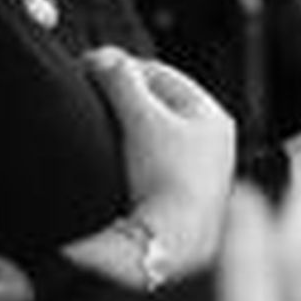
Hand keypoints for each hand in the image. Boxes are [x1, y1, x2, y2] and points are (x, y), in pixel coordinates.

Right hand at [83, 46, 234, 275]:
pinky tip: (109, 158)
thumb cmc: (165, 179)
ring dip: (123, 126)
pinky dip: (128, 153)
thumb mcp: (142, 120)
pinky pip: (148, 160)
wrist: (171, 245)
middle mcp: (210, 140)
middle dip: (122, 98)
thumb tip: (100, 55)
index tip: (89, 71)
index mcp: (211, 115)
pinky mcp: (177, 194)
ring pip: (151, 133)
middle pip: (156, 104)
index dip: (123, 69)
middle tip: (89, 97)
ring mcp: (195, 169)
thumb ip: (120, 81)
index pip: (160, 74)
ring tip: (96, 127)